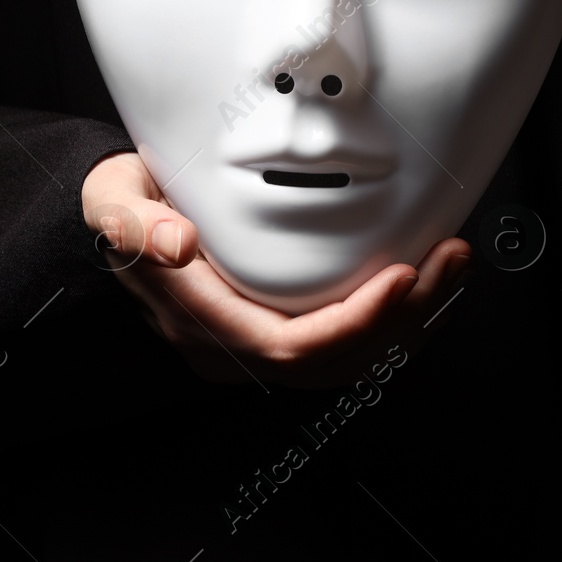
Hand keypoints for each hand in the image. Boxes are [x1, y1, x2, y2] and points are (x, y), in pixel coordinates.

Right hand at [83, 152, 471, 388]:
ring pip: (344, 363)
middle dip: (403, 320)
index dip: (354, 324)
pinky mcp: (270, 333)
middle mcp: (225, 348)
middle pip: (331, 362)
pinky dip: (388, 324)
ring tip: (449, 269)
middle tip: (450, 261)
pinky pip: (340, 349)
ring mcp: (248, 347)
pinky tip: (419, 287)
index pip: (289, 348)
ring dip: (407, 324)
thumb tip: (176, 244)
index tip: (400, 277)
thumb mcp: (111, 197)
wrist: (113, 212)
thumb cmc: (118, 201)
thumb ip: (133, 220)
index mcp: (194, 317)